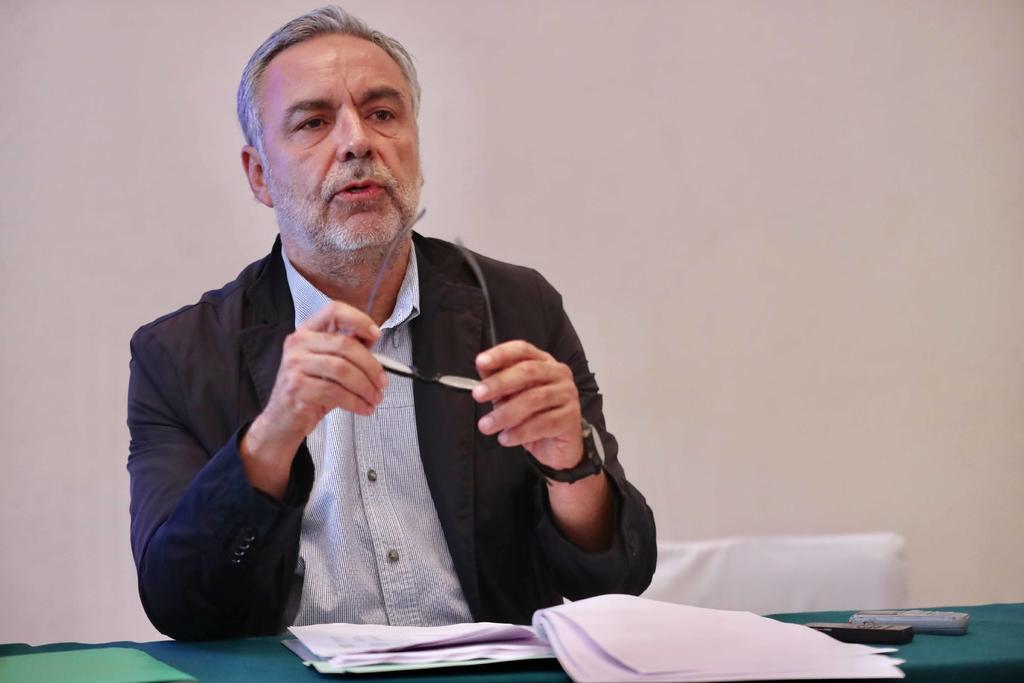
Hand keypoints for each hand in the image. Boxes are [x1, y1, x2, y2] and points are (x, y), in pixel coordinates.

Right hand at [241, 301, 386, 496]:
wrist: (282, 420)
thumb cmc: (309, 390)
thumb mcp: (328, 365)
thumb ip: (347, 349)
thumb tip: (372, 337)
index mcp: (307, 331)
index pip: (334, 311)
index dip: (359, 320)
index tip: (376, 334)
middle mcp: (298, 343)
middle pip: (345, 345)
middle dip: (371, 366)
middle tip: (383, 382)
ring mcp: (295, 365)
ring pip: (343, 370)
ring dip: (366, 387)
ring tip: (374, 398)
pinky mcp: (297, 388)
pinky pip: (336, 392)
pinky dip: (356, 402)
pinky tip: (363, 408)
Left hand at [471, 340, 582, 469]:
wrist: (557, 446)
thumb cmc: (533, 415)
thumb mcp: (512, 396)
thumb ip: (499, 381)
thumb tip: (482, 367)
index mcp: (543, 362)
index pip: (523, 350)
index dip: (501, 354)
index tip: (480, 362)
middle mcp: (558, 373)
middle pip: (528, 371)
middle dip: (499, 382)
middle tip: (478, 394)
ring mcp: (568, 394)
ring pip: (534, 399)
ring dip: (505, 413)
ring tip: (486, 426)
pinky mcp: (571, 417)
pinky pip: (543, 423)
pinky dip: (520, 432)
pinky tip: (506, 438)